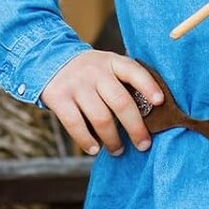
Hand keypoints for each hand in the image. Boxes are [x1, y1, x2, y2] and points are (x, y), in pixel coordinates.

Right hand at [39, 50, 162, 156]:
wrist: (49, 58)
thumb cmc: (88, 71)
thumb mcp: (106, 66)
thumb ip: (123, 82)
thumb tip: (150, 114)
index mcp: (111, 61)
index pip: (133, 70)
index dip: (148, 85)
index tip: (160, 102)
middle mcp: (95, 71)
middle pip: (121, 102)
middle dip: (135, 128)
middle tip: (143, 145)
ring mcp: (76, 84)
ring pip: (101, 118)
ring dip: (113, 140)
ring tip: (118, 150)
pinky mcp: (59, 97)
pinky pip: (76, 124)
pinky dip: (87, 140)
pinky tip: (94, 149)